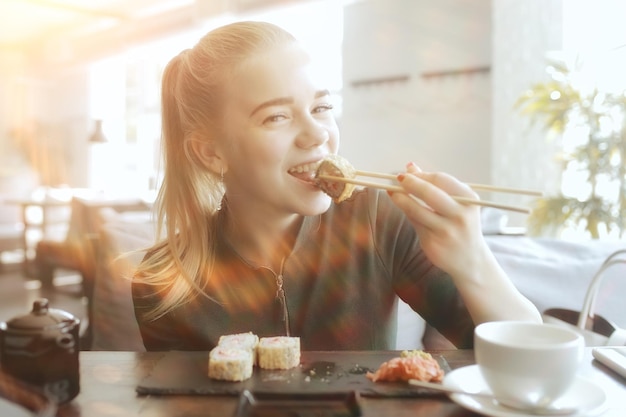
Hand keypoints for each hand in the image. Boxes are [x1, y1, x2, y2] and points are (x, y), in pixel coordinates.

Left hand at [388, 162, 485, 276]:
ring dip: (401, 198)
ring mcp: (446, 231)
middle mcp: (460, 215)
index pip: (441, 180)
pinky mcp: (433, 243)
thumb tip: (410, 167)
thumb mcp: (457, 202)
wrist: (470, 259)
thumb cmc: (461, 223)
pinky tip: (402, 206)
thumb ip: (434, 185)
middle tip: (398, 179)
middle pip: (429, 193)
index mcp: (469, 200)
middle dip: (410, 183)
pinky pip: (415, 223)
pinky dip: (407, 212)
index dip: (421, 175)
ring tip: (392, 192)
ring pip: (416, 210)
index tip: (408, 172)